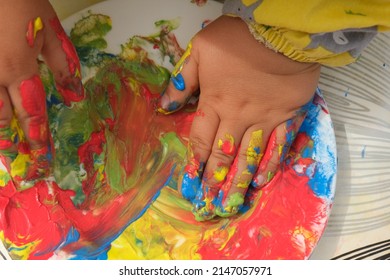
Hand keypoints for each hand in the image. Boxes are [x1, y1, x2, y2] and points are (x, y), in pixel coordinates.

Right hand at [0, 0, 82, 179]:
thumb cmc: (21, 2)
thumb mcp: (50, 32)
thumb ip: (63, 66)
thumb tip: (75, 98)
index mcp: (17, 69)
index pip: (31, 113)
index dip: (38, 139)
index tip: (42, 160)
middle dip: (8, 143)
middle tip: (15, 166)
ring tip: (4, 152)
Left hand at [157, 16, 320, 220]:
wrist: (282, 30)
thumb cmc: (239, 38)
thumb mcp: (200, 50)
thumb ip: (183, 81)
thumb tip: (165, 106)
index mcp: (215, 102)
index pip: (201, 141)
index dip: (194, 164)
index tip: (190, 184)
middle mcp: (239, 116)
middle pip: (223, 155)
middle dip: (214, 180)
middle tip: (209, 202)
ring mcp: (265, 119)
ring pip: (249, 156)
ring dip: (238, 181)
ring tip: (230, 203)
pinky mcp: (288, 116)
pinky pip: (279, 146)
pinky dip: (270, 164)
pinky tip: (261, 180)